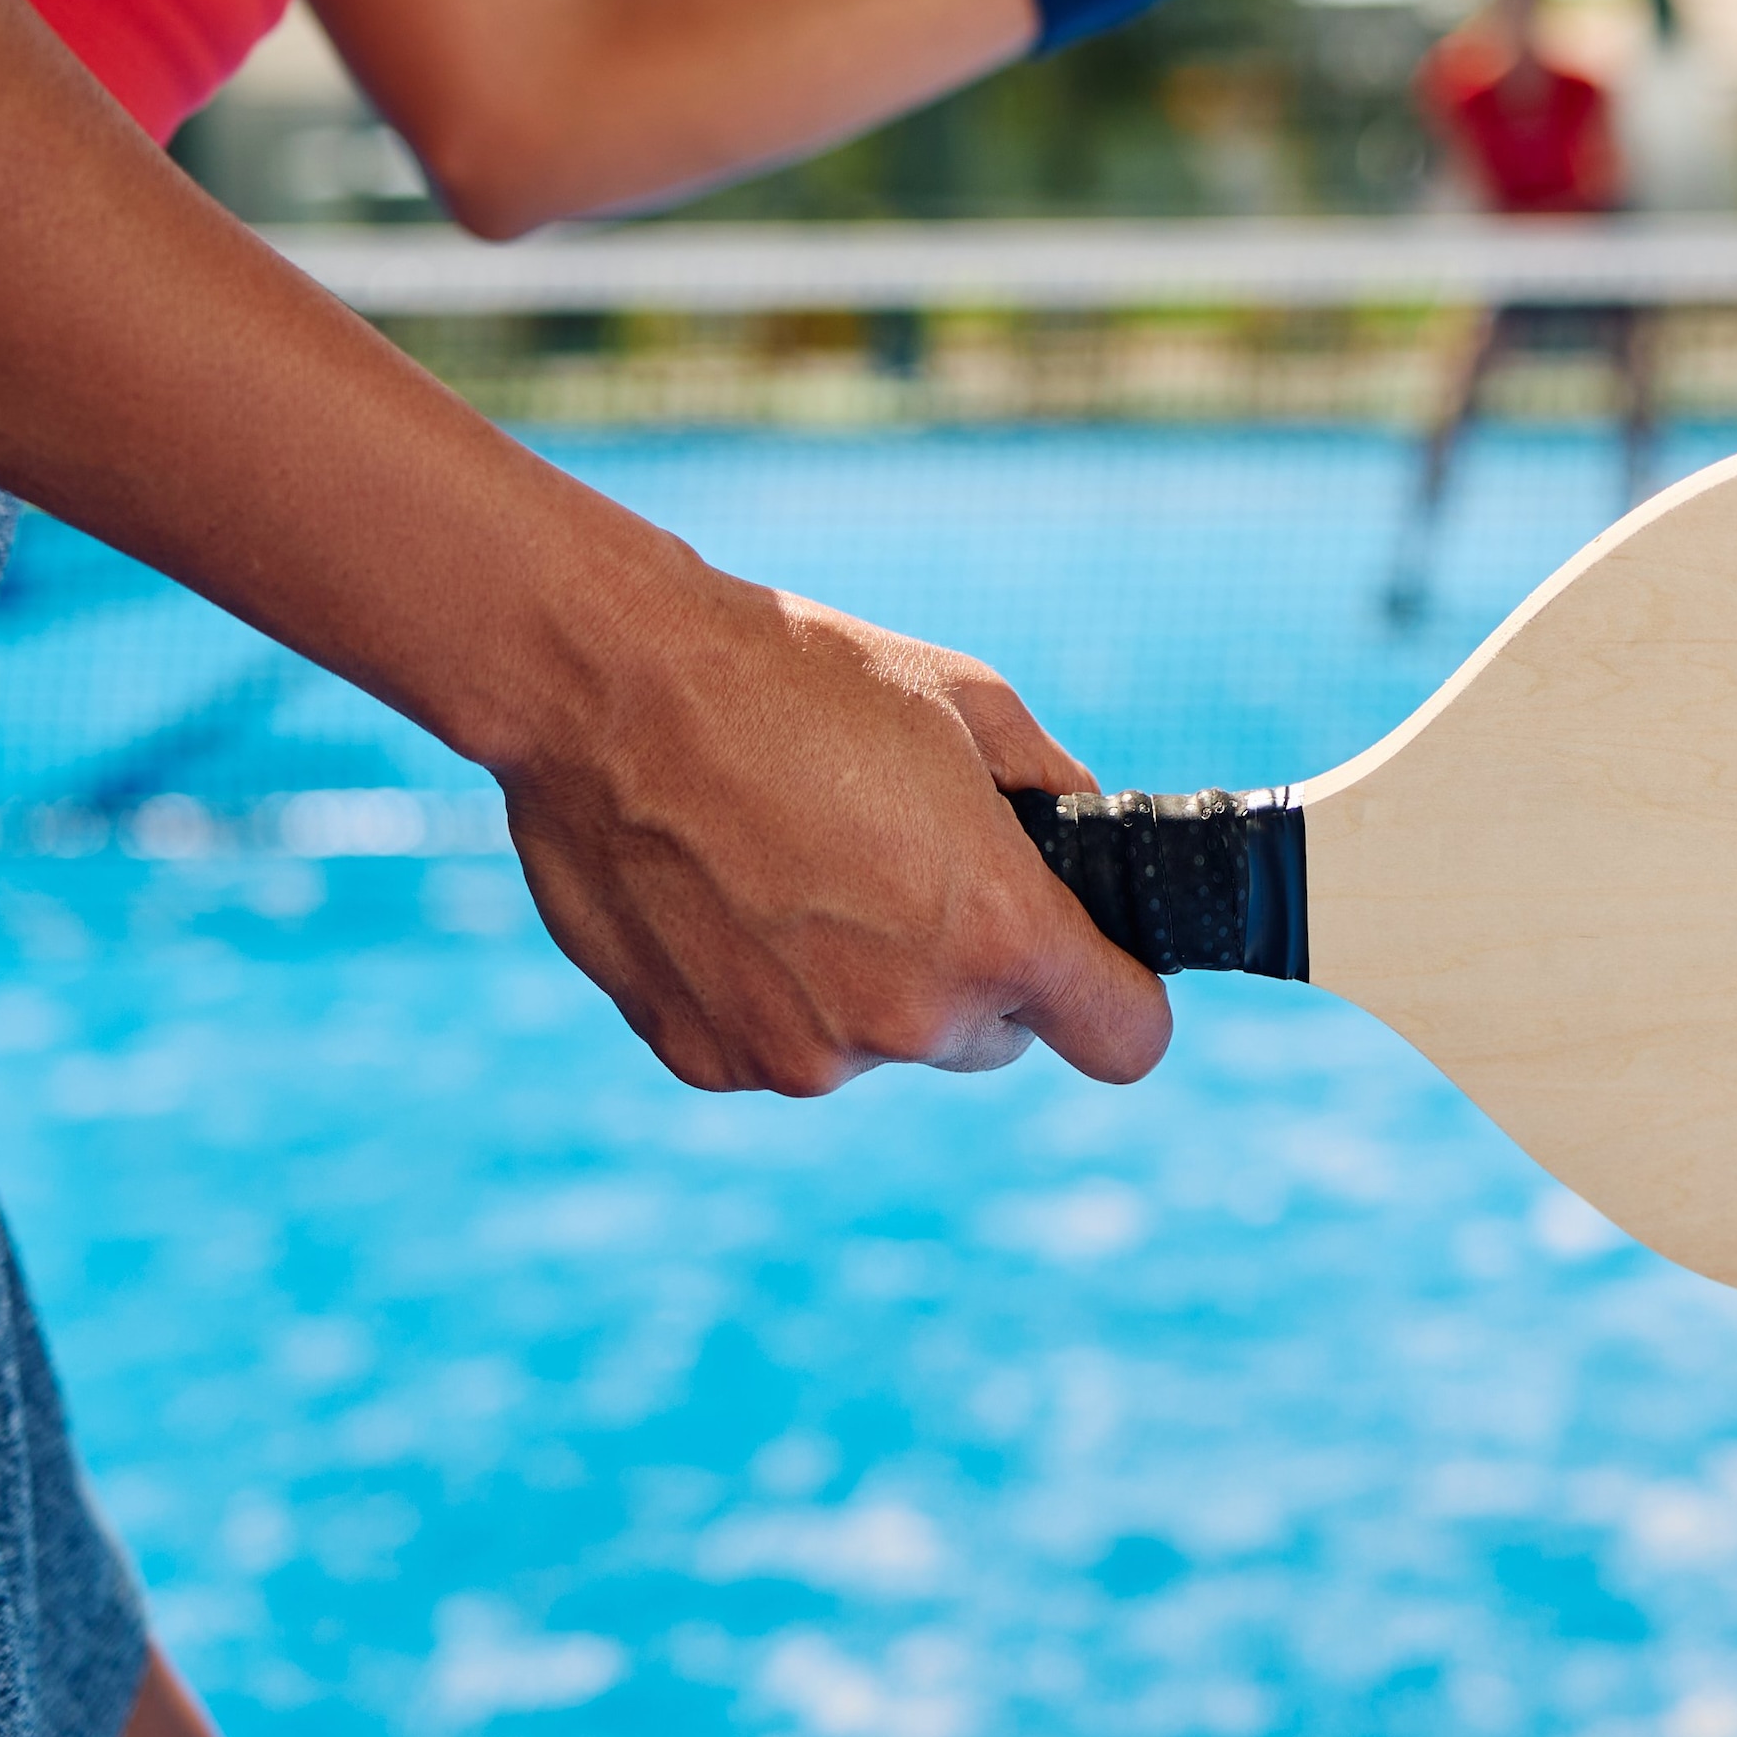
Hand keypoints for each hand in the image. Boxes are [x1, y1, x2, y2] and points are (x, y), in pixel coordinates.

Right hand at [490, 557, 1171, 1096]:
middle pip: (990, 1035)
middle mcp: (906, 1017)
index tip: (1090, 966)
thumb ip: (1051, 789)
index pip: (1124, 1039)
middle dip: (969, 969)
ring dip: (858, 979)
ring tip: (789, 858)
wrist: (612, 686)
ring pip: (876, 1040)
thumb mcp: (968, 702)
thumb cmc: (797, 677)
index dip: (1117, 999)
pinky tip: (723, 892)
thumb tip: (1082, 835)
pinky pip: (776, 1042)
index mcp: (994, 930)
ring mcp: (800, 1053)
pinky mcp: (708, 1060)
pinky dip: (766, 990)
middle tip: (897, 864)